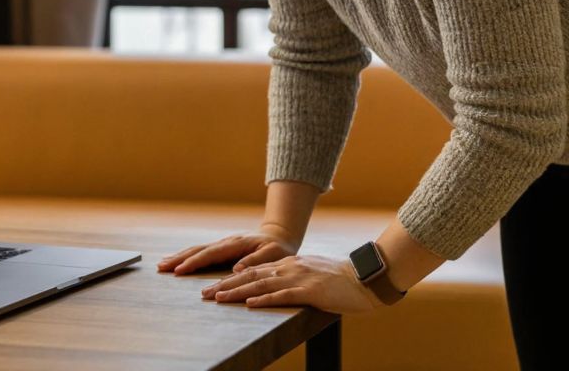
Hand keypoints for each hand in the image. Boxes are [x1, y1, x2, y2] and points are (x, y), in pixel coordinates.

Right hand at [157, 225, 298, 275]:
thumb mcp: (273, 254)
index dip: (194, 263)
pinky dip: (187, 257)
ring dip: (179, 257)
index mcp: (236, 244)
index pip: (211, 254)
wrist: (279, 236)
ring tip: (162, 264)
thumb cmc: (279, 248)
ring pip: (197, 250)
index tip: (179, 270)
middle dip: (179, 259)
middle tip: (161, 267)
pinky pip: (201, 253)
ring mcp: (222, 244)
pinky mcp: (221, 249)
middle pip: (198, 250)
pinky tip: (177, 262)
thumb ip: (255, 261)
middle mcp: (225, 242)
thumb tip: (235, 270)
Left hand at [201, 254, 382, 314]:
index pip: (253, 271)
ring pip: (260, 284)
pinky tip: (250, 303)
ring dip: (237, 291)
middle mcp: (289, 268)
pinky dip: (264, 299)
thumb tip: (275, 285)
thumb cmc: (339, 281)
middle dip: (225, 284)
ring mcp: (299, 278)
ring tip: (218, 298)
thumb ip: (292, 276)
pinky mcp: (310, 291)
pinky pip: (283, 295)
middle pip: (250, 275)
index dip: (230, 278)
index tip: (212, 286)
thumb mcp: (311, 273)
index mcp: (288, 264)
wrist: (364, 279)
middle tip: (204, 293)